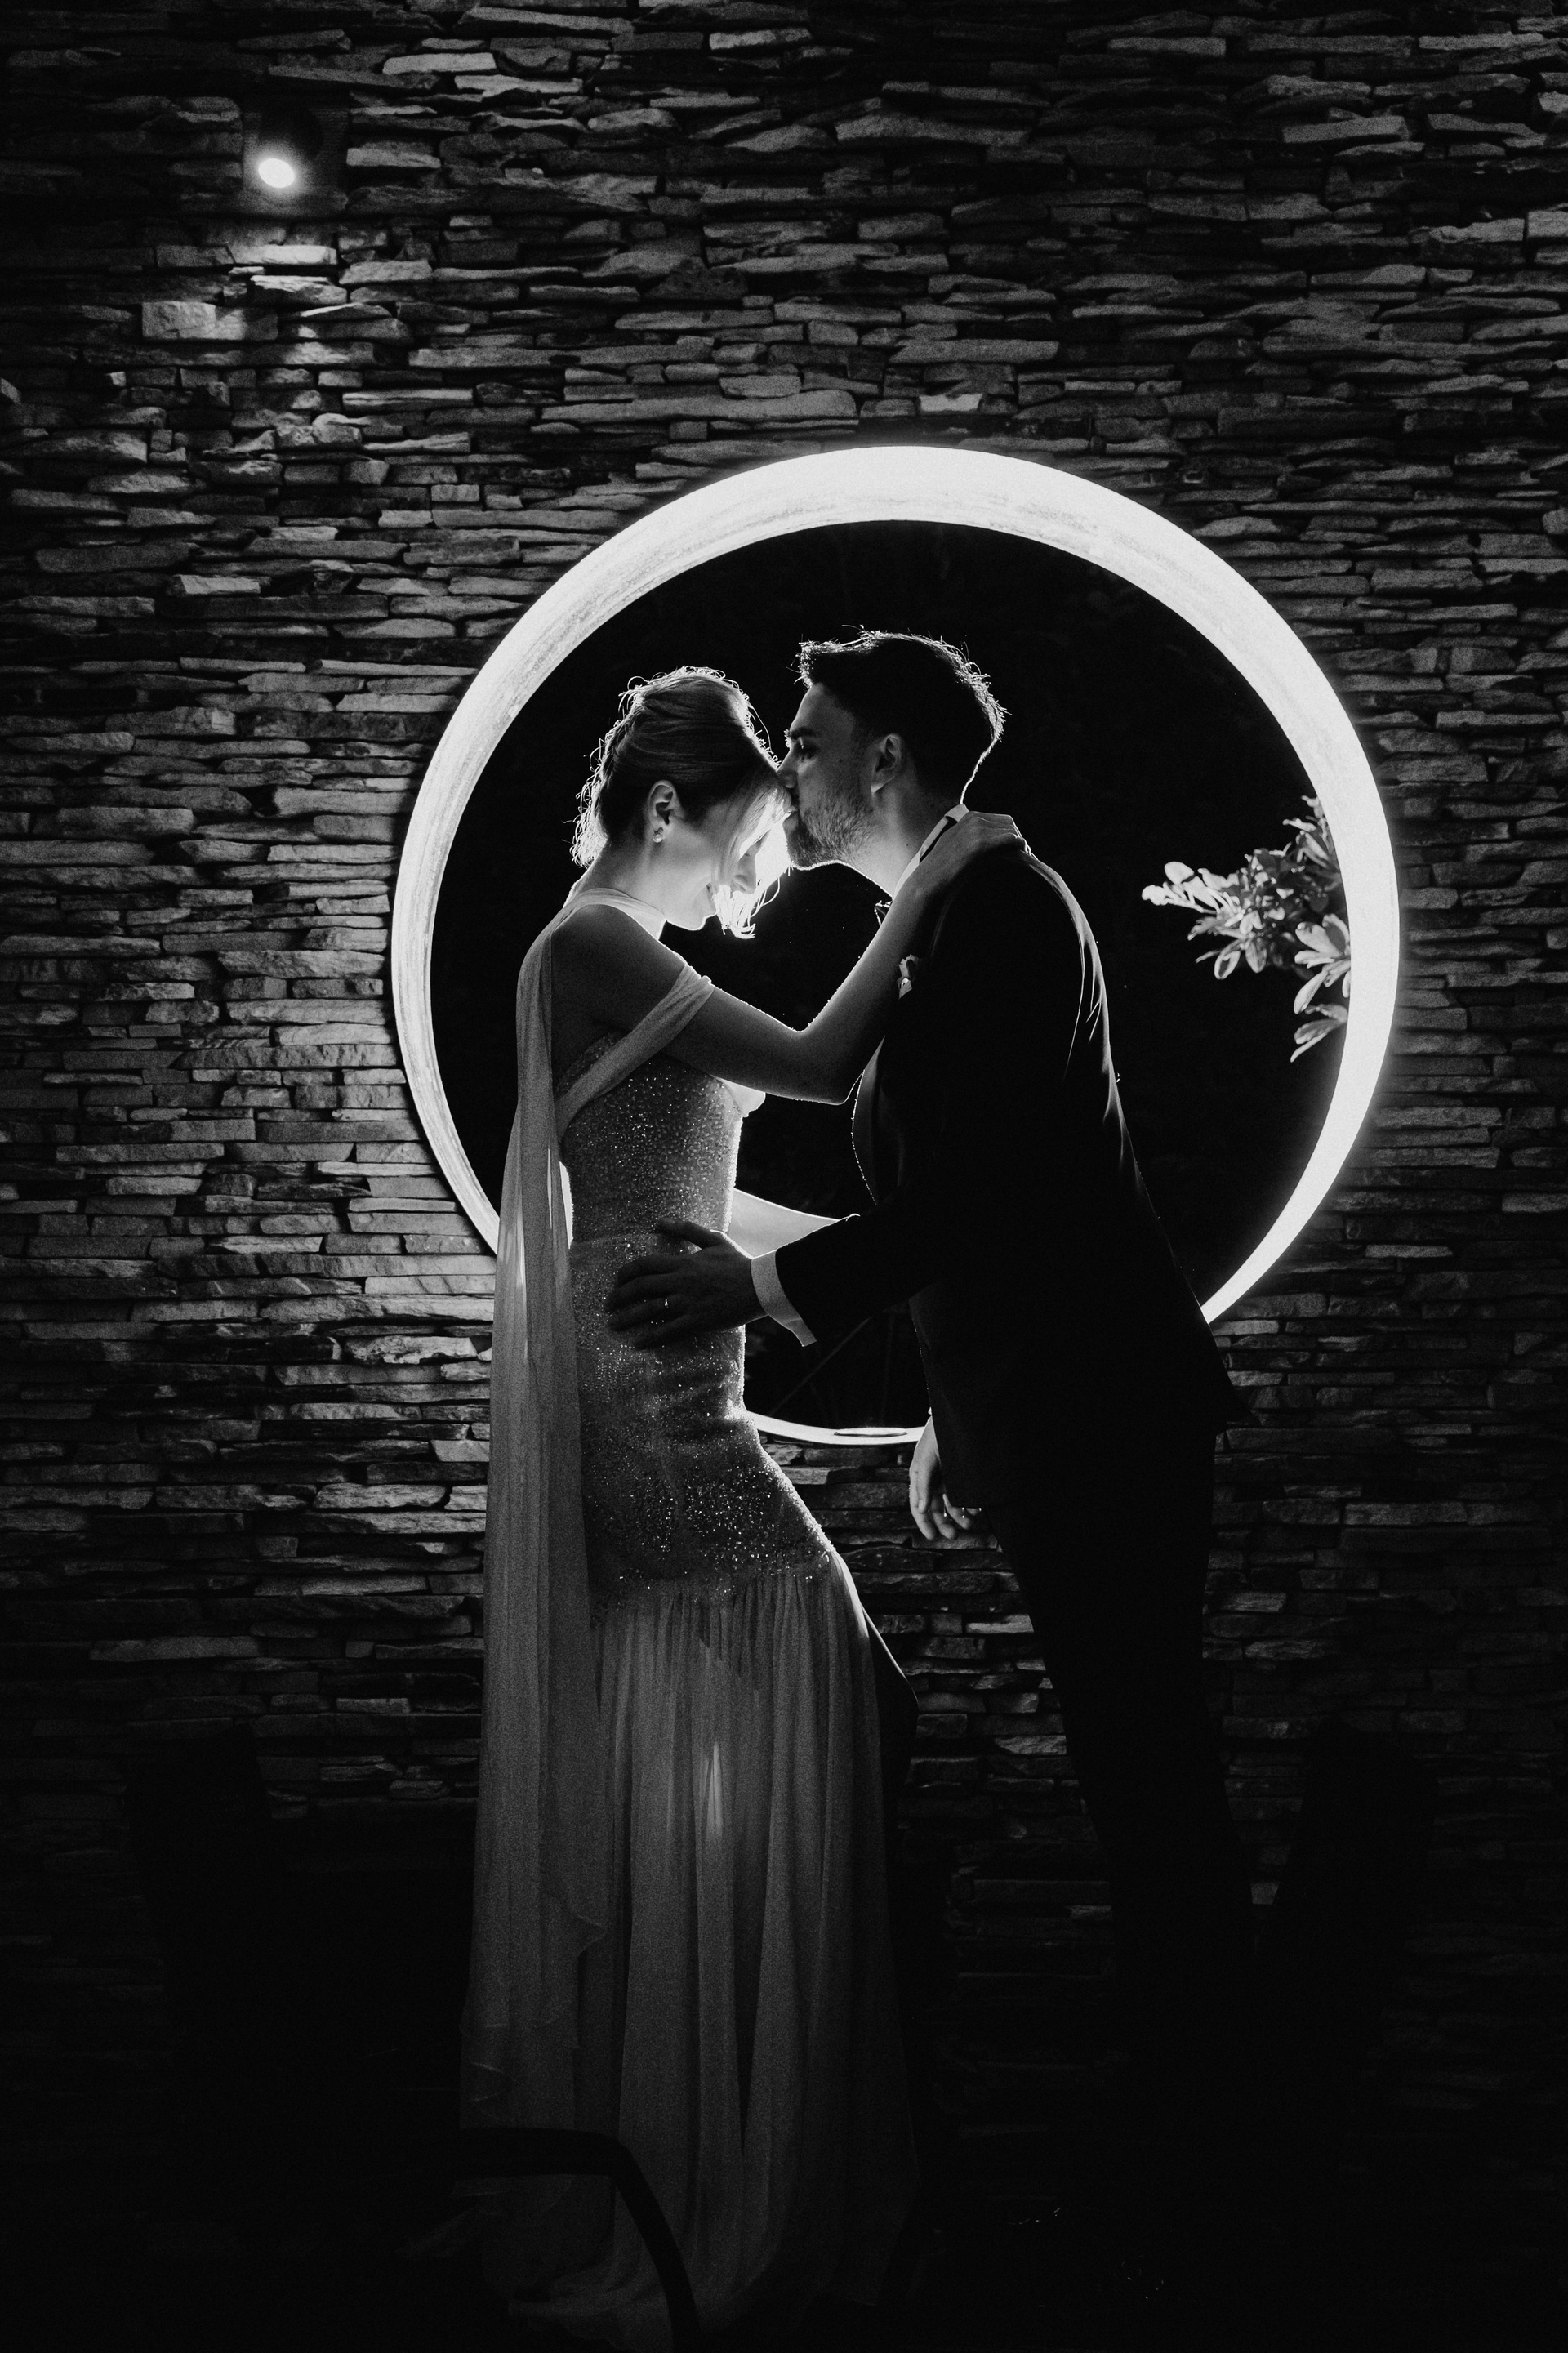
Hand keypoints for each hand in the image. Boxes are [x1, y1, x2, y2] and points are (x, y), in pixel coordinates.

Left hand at [605, 1218, 758, 1346]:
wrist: (761, 1285)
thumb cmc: (739, 1262)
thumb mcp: (714, 1239)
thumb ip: (686, 1229)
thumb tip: (659, 1222)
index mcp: (683, 1262)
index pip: (644, 1265)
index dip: (625, 1273)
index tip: (616, 1282)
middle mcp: (681, 1281)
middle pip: (640, 1287)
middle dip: (619, 1297)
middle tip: (607, 1306)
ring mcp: (688, 1302)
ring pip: (649, 1310)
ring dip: (627, 1318)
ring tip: (613, 1326)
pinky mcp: (698, 1321)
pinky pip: (668, 1331)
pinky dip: (650, 1338)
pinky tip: (638, 1344)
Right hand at [908, 1415, 979, 1543]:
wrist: (958, 1418)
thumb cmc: (937, 1436)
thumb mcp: (926, 1459)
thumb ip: (923, 1484)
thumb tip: (921, 1509)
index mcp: (919, 1478)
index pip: (918, 1506)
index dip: (924, 1523)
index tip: (932, 1537)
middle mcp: (932, 1481)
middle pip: (936, 1509)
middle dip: (945, 1524)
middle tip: (954, 1536)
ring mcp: (947, 1479)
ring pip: (952, 1505)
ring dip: (960, 1516)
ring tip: (970, 1523)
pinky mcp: (960, 1476)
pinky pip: (964, 1495)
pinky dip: (969, 1504)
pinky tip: (976, 1510)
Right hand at [911, 810, 1023, 901]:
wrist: (930, 880)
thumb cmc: (941, 870)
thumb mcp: (955, 846)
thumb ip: (970, 840)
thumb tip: (985, 848)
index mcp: (968, 818)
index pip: (1001, 820)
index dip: (1011, 834)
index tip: (1017, 849)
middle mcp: (973, 819)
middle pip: (1009, 823)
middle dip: (1018, 838)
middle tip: (1025, 855)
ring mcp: (976, 829)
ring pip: (1012, 831)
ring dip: (1021, 844)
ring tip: (1025, 859)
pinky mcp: (980, 843)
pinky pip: (1010, 839)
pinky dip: (1020, 847)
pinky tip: (1023, 857)